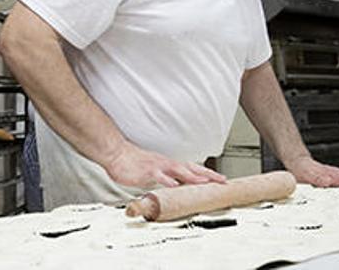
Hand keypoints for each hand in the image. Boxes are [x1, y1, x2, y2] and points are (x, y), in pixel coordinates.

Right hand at [103, 142, 225, 188]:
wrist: (117, 153)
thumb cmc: (133, 162)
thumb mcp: (154, 170)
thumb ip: (166, 176)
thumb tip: (175, 184)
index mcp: (168, 164)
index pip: (192, 168)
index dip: (206, 173)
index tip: (220, 179)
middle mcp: (166, 163)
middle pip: (191, 168)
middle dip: (207, 174)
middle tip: (222, 180)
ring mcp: (157, 167)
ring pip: (178, 170)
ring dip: (192, 176)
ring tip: (204, 181)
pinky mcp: (147, 171)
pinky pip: (159, 176)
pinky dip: (167, 180)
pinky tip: (174, 185)